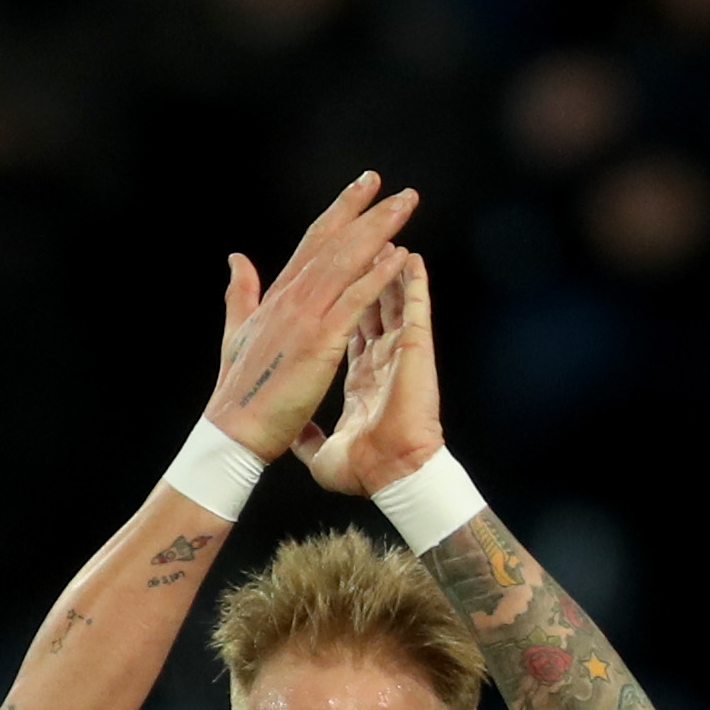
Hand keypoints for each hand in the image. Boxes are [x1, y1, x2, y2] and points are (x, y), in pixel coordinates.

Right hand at [205, 173, 418, 461]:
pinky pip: (353, 300)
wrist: (234, 430)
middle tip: (396, 189)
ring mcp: (305, 316)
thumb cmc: (239, 391)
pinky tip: (397, 255)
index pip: (314, 242)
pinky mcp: (319, 341)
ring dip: (379, 230)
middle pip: (335, 242)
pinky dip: (376, 275)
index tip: (363, 189)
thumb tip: (236, 258)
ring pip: (347, 261)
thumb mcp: (235, 332)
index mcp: (278, 296)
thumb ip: (240, 292)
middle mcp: (292, 297)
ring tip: (405, 207)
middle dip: (367, 212)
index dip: (341, 213)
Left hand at [298, 252, 443, 496]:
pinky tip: (408, 256)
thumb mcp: (320, 448)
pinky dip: (411, 283)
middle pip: (367, 296)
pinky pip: (413, 309)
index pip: (346, 321)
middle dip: (362, 262)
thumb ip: (307, 434)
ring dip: (387, 260)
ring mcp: (398, 352)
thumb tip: (295, 433)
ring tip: (384, 229)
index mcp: (359, 373)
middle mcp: (380, 355)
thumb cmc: (364, 469)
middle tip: (359, 234)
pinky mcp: (413, 354)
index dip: (341, 295)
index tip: (332, 272)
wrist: (389, 479)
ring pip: (390, 295)